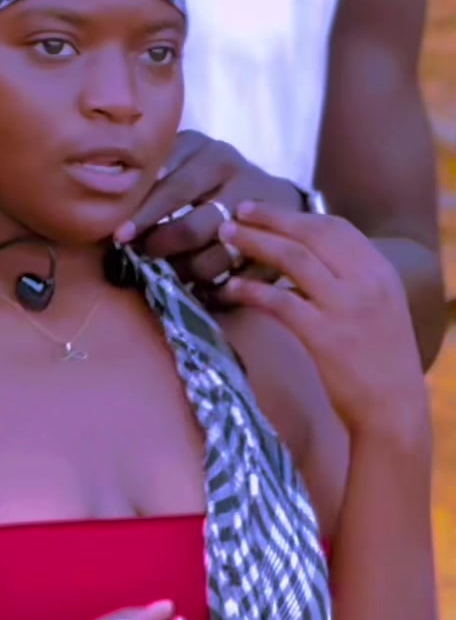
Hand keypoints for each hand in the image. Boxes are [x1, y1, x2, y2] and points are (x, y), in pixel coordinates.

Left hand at [114, 131, 300, 291]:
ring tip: (167, 275)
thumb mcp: (185, 163)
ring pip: (215, 258)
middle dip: (161, 247)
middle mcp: (240, 180)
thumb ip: (154, 178)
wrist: (273, 195)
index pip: (173, 188)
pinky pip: (240, 279)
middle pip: (193, 226)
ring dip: (184, 272)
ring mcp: (262, 215)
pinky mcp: (278, 247)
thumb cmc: (210, 179)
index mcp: (212, 156)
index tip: (119, 236)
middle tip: (142, 258)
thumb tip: (107, 208)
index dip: (144, 215)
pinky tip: (198, 290)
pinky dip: (215, 290)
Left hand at [218, 202, 428, 439]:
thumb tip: (305, 253)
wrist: (393, 409)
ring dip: (255, 243)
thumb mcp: (378, 308)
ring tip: (226, 237)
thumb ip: (350, 279)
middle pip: (312, 234)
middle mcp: (367, 282)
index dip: (294, 214)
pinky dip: (251, 290)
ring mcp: (347, 308)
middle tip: (236, 212)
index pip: (335, 227)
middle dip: (270, 218)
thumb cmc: (379, 361)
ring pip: (294, 259)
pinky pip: (281, 301)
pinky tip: (230, 288)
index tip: (263, 210)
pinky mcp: (325, 337)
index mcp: (381, 271)